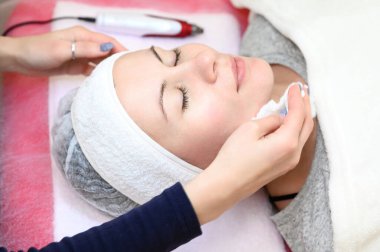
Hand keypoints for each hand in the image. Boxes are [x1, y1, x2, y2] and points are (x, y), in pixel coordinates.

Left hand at [3, 26, 125, 75]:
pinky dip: (100, 75)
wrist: (21, 60)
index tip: (133, 61)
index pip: (108, 41)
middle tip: (130, 74)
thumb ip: (85, 49)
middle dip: (119, 61)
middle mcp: (85, 44)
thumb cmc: (39, 51)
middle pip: (107, 52)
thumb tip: (108, 48)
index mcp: (83, 36)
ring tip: (121, 81)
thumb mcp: (62, 49)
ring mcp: (81, 55)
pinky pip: (93, 70)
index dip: (121, 50)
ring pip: (101, 62)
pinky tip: (106, 84)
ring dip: (110, 69)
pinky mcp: (77, 66)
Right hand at [185, 84, 313, 223]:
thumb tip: (279, 119)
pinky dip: (296, 129)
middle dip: (305, 106)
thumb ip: (269, 120)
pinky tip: (288, 123)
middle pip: (307, 125)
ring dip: (301, 118)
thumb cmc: (234, 157)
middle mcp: (294, 153)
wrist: (226, 185)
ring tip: (297, 104)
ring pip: (303, 135)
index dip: (297, 98)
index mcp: (287, 142)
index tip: (294, 86)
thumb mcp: (249, 129)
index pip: (298, 114)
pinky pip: (295, 144)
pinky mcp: (283, 167)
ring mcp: (290, 162)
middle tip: (301, 92)